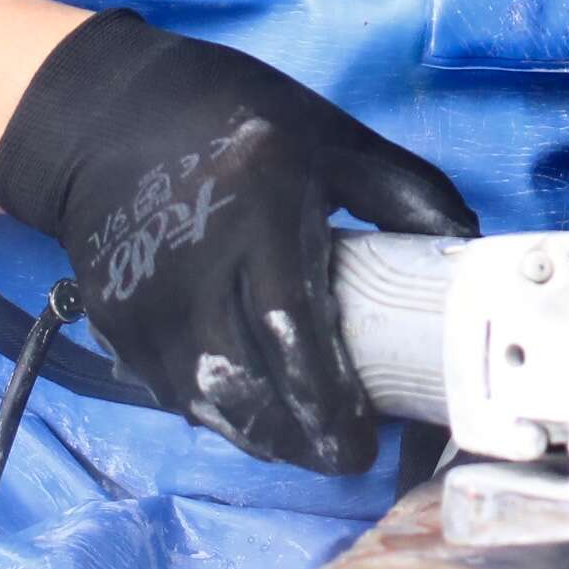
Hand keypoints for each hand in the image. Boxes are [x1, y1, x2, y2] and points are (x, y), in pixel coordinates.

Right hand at [0, 13, 474, 472]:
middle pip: (243, 384)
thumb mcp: (328, 134)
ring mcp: (143, 296)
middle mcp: (193, 259)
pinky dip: (215, 412)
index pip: (291, 327)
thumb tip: (465, 247)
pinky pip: (169, 390)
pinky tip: (251, 412)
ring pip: (202, 403)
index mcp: (257, 202)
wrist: (103, 111)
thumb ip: (403, 189)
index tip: (365, 439)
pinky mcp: (112, 319)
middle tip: (342, 457)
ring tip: (304, 444)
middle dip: (298, 441)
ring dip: (259, 437)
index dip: (327, 400)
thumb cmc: (233, 116)